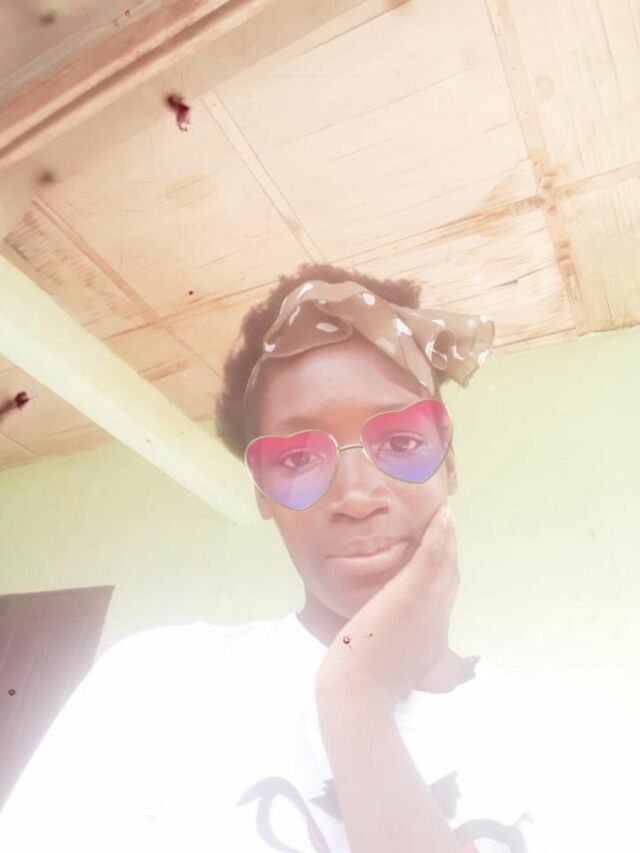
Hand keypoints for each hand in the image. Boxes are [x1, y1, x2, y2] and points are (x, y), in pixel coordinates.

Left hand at [315, 504, 457, 708]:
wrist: (360, 693)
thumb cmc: (366, 687)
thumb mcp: (391, 670)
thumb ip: (398, 656)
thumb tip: (391, 646)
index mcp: (433, 638)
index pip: (442, 599)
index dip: (444, 577)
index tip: (443, 559)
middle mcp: (437, 620)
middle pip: (449, 579)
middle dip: (450, 553)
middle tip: (447, 527)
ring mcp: (427, 606)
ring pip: (445, 565)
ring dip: (448, 538)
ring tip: (445, 516)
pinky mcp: (412, 594)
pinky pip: (432, 559)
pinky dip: (440, 536)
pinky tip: (443, 516)